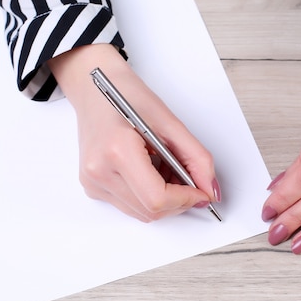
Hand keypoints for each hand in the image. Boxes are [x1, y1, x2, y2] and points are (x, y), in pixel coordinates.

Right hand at [48, 44, 219, 221]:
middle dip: (178, 201)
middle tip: (189, 179)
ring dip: (164, 200)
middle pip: (150, 210)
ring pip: (141, 213)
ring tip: (167, 170)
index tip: (201, 193)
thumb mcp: (170, 123)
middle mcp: (99, 171)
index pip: (157, 198)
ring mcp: (93, 182)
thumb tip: (209, 190)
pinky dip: (147, 196)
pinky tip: (151, 172)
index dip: (185, 199)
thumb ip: (196, 159)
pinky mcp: (92, 187)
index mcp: (117, 151)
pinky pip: (129, 205)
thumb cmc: (128, 97)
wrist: (95, 87)